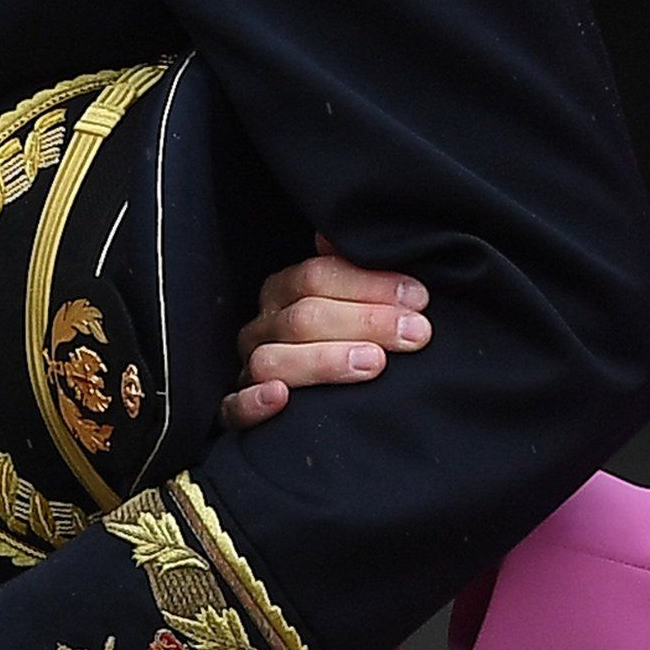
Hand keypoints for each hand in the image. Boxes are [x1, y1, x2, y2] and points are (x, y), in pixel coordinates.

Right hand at [224, 250, 430, 427]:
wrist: (341, 407)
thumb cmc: (358, 341)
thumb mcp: (361, 302)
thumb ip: (353, 270)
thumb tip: (331, 236)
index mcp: (284, 291)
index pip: (315, 277)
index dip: (369, 285)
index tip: (417, 299)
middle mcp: (262, 327)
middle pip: (302, 318)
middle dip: (365, 322)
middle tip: (415, 333)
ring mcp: (248, 369)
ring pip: (272, 360)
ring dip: (324, 361)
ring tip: (374, 363)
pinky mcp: (238, 414)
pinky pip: (232, 409)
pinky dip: (252, 403)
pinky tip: (282, 398)